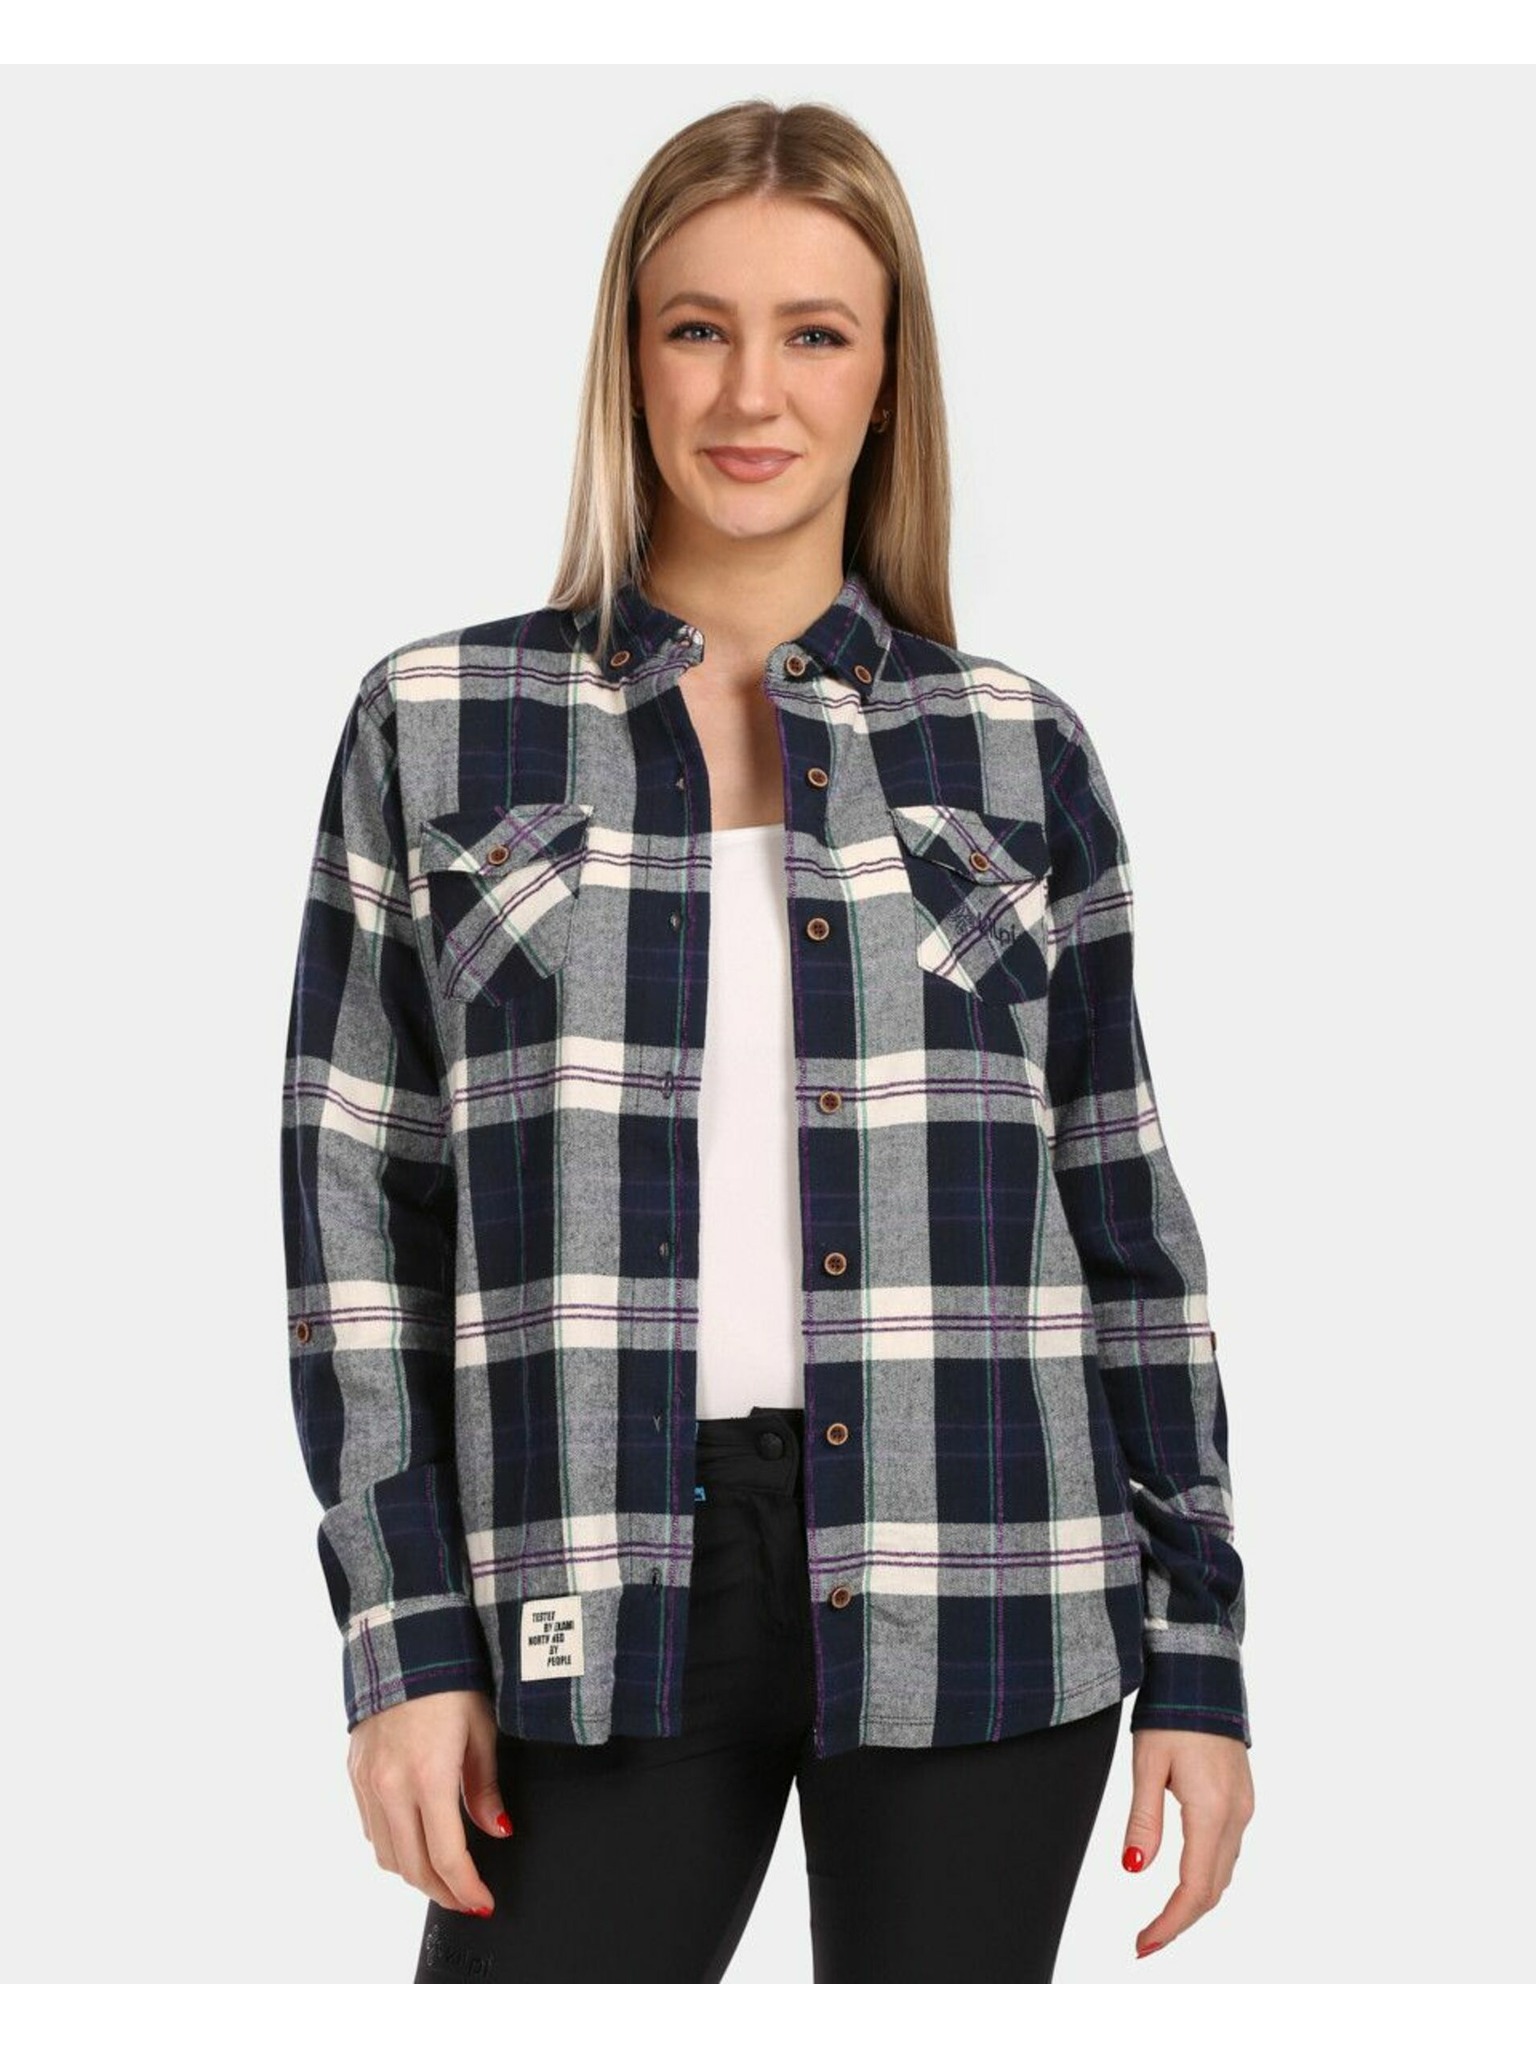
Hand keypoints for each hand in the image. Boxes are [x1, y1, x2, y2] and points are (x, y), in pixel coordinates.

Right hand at [347, 1689, 511, 1914]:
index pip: (446, 1856)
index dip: (467, 1889)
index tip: (482, 1903)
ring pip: (387, 1855)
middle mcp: (391, 1785)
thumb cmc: (451, 1680)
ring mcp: (368, 1782)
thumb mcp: (482, 1729)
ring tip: (443, 1877)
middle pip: (413, 1867)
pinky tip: (415, 1842)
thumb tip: (496, 1831)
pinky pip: (371, 1829)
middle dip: (443, 1892)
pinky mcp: (355, 1774)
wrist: (403, 1644)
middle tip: (466, 1899)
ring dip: (416, 1875)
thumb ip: (485, 1787)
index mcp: (428, 1775)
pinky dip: (394, 1847)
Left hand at [1120, 1728, 1253, 1958]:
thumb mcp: (1147, 1763)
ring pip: (1223, 1872)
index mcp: (1213, 1810)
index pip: (1195, 1887)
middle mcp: (1237, 1814)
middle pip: (1213, 1888)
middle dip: (1180, 1920)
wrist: (1204, 1673)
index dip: (1170, 1923)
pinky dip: (1206, 1875)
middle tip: (1145, 1941)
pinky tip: (1183, 1879)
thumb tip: (1132, 1869)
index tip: (1143, 1945)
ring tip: (1159, 1919)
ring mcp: (1244, 1806)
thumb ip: (1143, 1819)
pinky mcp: (1242, 1797)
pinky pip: (1227, 1850)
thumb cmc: (1171, 1711)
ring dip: (1194, 1900)